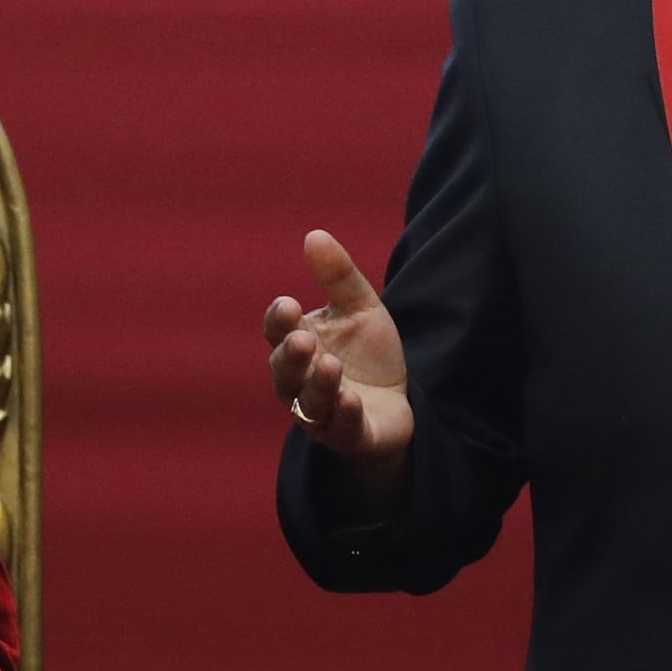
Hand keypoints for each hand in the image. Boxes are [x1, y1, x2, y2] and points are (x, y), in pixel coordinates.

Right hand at [263, 229, 414, 470]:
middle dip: (291, 356)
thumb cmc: (365, 355)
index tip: (289, 305)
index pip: (277, 332)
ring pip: (308, 403)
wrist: (393, 404)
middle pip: (284, 370)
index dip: (279, 321)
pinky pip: (339, 429)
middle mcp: (298, 382)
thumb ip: (338, 276)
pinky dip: (343, 416)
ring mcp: (320, 413)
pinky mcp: (348, 436)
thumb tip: (314, 234)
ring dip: (317, 385)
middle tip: (303, 339)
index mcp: (297, 345)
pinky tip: (350, 400)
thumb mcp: (360, 309)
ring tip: (329, 364)